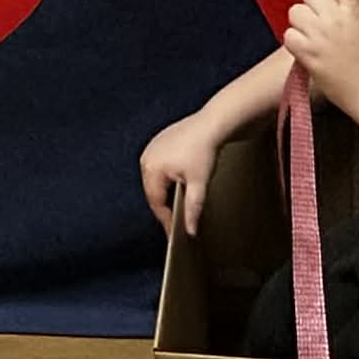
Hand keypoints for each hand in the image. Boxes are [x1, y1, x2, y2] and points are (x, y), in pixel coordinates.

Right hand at [140, 110, 224, 236]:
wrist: (211, 125)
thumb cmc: (204, 149)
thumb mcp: (199, 183)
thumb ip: (193, 208)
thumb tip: (190, 229)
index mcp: (152, 168)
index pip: (156, 203)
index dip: (166, 220)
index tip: (174, 233)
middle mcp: (147, 158)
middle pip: (153, 193)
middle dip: (165, 207)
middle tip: (177, 222)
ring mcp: (151, 150)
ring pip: (155, 182)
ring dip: (165, 193)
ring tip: (178, 204)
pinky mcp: (158, 144)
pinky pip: (158, 169)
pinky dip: (166, 180)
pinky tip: (178, 183)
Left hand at [283, 0, 358, 122]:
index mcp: (353, 11)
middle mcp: (333, 20)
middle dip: (316, 1)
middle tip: (323, 14)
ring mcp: (318, 37)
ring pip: (296, 12)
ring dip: (303, 20)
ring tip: (312, 30)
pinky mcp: (307, 55)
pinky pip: (288, 35)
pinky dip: (294, 38)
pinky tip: (305, 45)